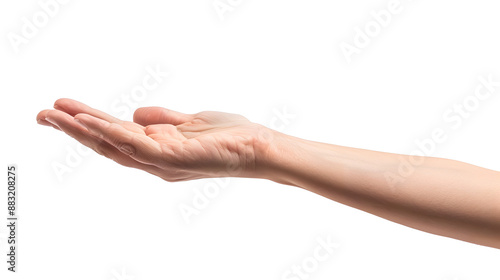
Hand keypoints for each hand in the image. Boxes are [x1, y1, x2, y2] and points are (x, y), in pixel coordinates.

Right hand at [36, 98, 272, 180]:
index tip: (64, 107)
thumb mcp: (189, 122)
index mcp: (157, 149)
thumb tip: (134, 113)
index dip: (88, 123)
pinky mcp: (174, 159)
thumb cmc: (229, 136)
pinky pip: (136, 146)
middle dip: (74, 129)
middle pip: (107, 144)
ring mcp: (162, 162)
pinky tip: (91, 122)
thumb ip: (162, 119)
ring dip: (83, 130)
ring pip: (115, 146)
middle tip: (42, 113)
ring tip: (55, 115)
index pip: (115, 136)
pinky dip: (111, 134)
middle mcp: (154, 159)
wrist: (258, 147)